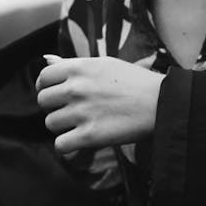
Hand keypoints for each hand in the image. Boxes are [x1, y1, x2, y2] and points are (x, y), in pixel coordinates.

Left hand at [36, 55, 164, 155]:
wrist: (161, 102)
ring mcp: (81, 112)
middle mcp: (76, 88)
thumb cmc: (134, 81)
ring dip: (63, 127)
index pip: (43, 78)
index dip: (46, 87)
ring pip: (51, 124)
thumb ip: (72, 64)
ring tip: (82, 124)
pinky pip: (60, 145)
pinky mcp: (89, 136)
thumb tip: (46, 60)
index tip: (55, 94)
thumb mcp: (104, 64)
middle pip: (43, 102)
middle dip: (55, 107)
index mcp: (78, 68)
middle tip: (72, 110)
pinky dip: (68, 145)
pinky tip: (80, 140)